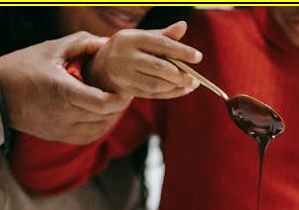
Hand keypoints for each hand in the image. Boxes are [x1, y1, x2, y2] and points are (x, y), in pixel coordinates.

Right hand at [0, 32, 132, 143]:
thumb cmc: (21, 67)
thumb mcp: (50, 48)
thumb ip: (81, 43)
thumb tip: (105, 42)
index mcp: (64, 92)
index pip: (104, 103)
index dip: (121, 98)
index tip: (126, 88)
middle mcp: (64, 114)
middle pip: (106, 116)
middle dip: (119, 106)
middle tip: (125, 92)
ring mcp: (61, 129)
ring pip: (99, 130)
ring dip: (111, 118)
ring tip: (115, 103)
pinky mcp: (57, 136)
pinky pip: (87, 137)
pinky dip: (99, 128)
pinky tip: (101, 116)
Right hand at [85, 21, 200, 97]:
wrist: (101, 68)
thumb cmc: (128, 50)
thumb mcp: (142, 38)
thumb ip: (163, 35)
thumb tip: (183, 26)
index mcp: (131, 38)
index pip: (160, 44)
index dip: (181, 51)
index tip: (198, 57)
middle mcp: (125, 56)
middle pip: (158, 67)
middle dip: (180, 74)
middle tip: (195, 78)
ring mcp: (124, 75)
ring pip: (155, 83)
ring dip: (176, 86)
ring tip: (191, 84)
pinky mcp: (126, 90)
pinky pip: (152, 94)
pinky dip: (169, 93)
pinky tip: (181, 90)